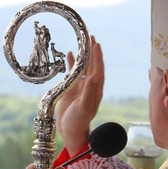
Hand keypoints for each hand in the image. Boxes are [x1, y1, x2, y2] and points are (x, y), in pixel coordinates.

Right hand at [56, 36, 104, 155]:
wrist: (70, 132)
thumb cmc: (78, 122)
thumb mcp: (84, 107)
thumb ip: (89, 91)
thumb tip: (96, 75)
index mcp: (95, 90)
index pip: (98, 69)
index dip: (97, 56)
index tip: (95, 43)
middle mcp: (90, 87)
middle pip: (92, 65)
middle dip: (92, 51)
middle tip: (90, 36)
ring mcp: (81, 88)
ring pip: (83, 67)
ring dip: (83, 55)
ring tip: (82, 41)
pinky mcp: (72, 90)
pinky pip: (73, 73)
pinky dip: (72, 64)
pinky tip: (69, 54)